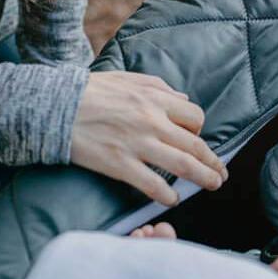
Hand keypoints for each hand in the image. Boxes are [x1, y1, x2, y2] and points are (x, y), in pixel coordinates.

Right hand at [70, 72, 226, 205]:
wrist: (56, 106)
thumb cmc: (92, 90)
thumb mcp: (129, 78)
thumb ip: (160, 88)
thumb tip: (183, 100)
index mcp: (155, 99)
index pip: (194, 118)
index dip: (199, 131)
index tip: (196, 141)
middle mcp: (152, 122)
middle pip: (195, 145)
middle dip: (213, 162)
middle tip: (221, 174)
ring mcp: (138, 145)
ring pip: (183, 166)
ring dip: (203, 178)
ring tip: (212, 185)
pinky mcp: (120, 165)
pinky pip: (153, 184)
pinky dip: (168, 195)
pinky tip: (172, 200)